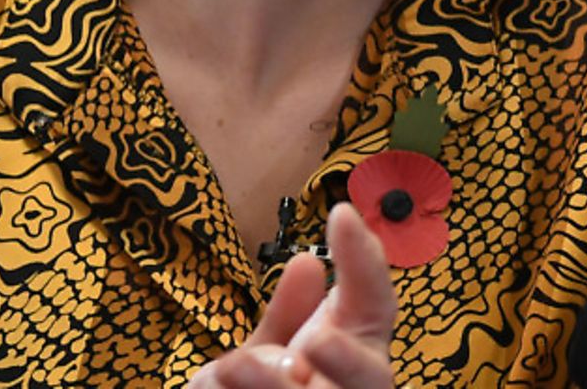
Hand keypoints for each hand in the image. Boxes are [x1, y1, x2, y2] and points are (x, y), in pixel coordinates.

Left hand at [187, 203, 397, 387]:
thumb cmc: (263, 388)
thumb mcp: (272, 349)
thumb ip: (289, 312)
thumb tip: (307, 261)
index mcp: (356, 355)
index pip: (377, 303)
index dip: (366, 261)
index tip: (341, 215)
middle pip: (372, 377)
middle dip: (346, 360)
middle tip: (314, 341)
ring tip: (229, 369)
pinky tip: (209, 387)